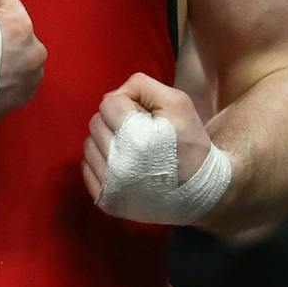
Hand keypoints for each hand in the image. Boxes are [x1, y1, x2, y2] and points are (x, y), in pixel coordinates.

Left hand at [81, 73, 213, 211]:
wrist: (200, 191)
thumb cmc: (189, 142)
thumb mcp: (177, 103)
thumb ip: (142, 85)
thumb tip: (113, 94)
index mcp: (137, 139)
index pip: (108, 102)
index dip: (128, 104)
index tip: (146, 117)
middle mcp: (120, 165)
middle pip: (95, 122)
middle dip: (116, 122)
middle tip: (141, 134)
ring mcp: (111, 186)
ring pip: (89, 144)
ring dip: (107, 141)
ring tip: (133, 150)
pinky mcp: (106, 200)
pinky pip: (87, 167)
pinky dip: (102, 162)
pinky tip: (124, 165)